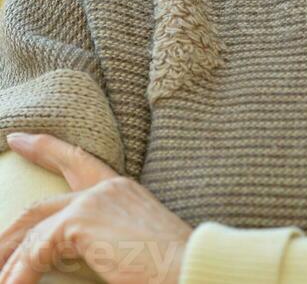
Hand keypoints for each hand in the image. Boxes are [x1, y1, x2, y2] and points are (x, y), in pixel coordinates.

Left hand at [0, 132, 192, 283]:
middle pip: (41, 202)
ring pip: (34, 229)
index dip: (45, 147)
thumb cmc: (166, 266)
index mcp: (120, 188)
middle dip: (9, 230)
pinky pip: (37, 249)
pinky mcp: (82, 220)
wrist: (187, 267)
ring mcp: (93, 200)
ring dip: (12, 262)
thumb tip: (60, 256)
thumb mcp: (126, 246)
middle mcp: (106, 187)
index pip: (77, 160)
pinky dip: (22, 273)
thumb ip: (97, 239)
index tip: (19, 138)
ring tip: (3, 282)